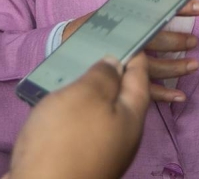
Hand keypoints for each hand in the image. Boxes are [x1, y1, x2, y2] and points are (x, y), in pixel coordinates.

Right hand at [5, 54, 150, 178]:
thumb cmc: (65, 140)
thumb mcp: (87, 95)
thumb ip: (103, 76)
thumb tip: (115, 65)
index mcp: (132, 119)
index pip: (140, 78)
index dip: (134, 54)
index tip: (128, 35)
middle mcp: (122, 138)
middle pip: (121, 98)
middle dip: (111, 74)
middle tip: (95, 51)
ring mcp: (101, 153)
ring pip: (99, 114)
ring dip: (88, 94)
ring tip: (72, 75)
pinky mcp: (79, 162)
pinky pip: (81, 129)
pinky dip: (74, 113)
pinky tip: (57, 107)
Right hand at [63, 0, 198, 103]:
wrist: (63, 47)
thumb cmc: (93, 27)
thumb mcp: (112, 11)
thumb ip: (136, 6)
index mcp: (123, 21)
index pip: (154, 11)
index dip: (179, 8)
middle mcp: (122, 41)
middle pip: (154, 42)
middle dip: (177, 41)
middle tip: (193, 41)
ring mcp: (121, 64)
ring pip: (152, 68)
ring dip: (175, 68)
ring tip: (193, 66)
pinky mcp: (119, 85)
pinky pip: (143, 92)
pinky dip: (163, 95)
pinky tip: (179, 96)